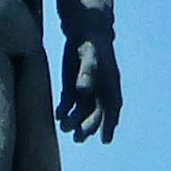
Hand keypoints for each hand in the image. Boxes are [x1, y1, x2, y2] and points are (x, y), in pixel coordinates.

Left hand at [58, 27, 120, 142]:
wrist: (83, 30)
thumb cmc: (90, 42)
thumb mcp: (89, 54)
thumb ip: (87, 72)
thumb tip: (84, 90)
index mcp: (110, 84)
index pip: (112, 109)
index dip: (109, 125)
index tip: (105, 140)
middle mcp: (99, 91)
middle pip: (96, 114)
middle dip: (88, 127)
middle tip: (79, 138)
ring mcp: (86, 91)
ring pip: (82, 112)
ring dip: (74, 122)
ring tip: (65, 129)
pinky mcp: (73, 88)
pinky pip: (69, 104)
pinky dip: (64, 111)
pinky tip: (58, 116)